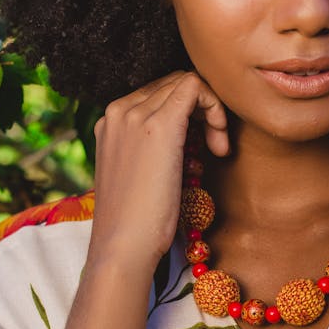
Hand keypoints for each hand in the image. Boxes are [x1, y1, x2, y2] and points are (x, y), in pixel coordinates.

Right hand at [89, 71, 227, 271]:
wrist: (123, 246)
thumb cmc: (135, 220)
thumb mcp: (138, 173)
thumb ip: (151, 147)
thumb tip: (186, 134)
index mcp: (110, 120)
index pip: (158, 92)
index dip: (188, 113)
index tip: (201, 147)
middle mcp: (118, 110)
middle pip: (173, 84)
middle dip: (201, 110)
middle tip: (213, 148)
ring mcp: (135, 114)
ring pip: (186, 82)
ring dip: (211, 112)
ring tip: (216, 150)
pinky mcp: (159, 125)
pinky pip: (195, 87)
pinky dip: (215, 109)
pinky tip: (218, 146)